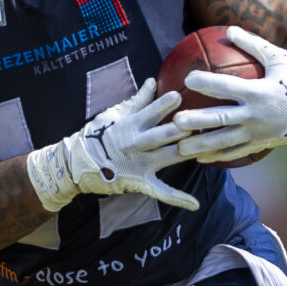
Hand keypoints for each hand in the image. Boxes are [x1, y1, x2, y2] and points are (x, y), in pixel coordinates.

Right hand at [26, 78, 198, 211]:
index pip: (149, 112)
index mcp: (130, 125)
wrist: (78, 163)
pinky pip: (161, 192)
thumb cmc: (97, 134)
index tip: (179, 95)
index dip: (164, 104)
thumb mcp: (114, 113)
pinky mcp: (141, 182)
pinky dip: (178, 199)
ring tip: (208, 146)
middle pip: (162, 136)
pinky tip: (195, 204)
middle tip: (199, 122)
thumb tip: (152, 80)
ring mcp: (140, 164)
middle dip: (180, 130)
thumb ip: (138, 100)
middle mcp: (137, 144)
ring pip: (169, 157)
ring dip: (188, 152)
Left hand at [174, 26, 286, 163]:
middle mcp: (256, 115)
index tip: (187, 79)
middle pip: (221, 118)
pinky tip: (198, 157)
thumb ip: (253, 44)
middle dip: (197, 120)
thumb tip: (229, 28)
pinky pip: (235, 153)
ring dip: (200, 144)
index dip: (207, 83)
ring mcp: (257, 133)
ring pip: (224, 141)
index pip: (227, 87)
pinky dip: (216, 156)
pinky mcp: (260, 145)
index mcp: (259, 92)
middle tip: (175, 120)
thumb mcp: (279, 58)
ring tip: (179, 147)